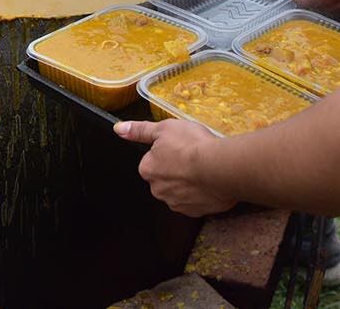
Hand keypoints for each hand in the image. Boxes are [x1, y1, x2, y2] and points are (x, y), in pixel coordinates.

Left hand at [114, 119, 235, 216]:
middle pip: (164, 178)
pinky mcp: (195, 212)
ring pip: (180, 191)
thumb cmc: (193, 146)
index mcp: (148, 169)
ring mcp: (177, 203)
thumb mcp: (164, 128)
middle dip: (175, 170)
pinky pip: (196, 202)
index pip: (151, 161)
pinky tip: (210, 181)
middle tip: (191, 157)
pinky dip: (201, 194)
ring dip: (188, 183)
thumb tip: (119, 129)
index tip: (178, 148)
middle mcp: (158, 190)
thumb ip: (140, 130)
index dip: (165, 152)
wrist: (219, 167)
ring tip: (203, 168)